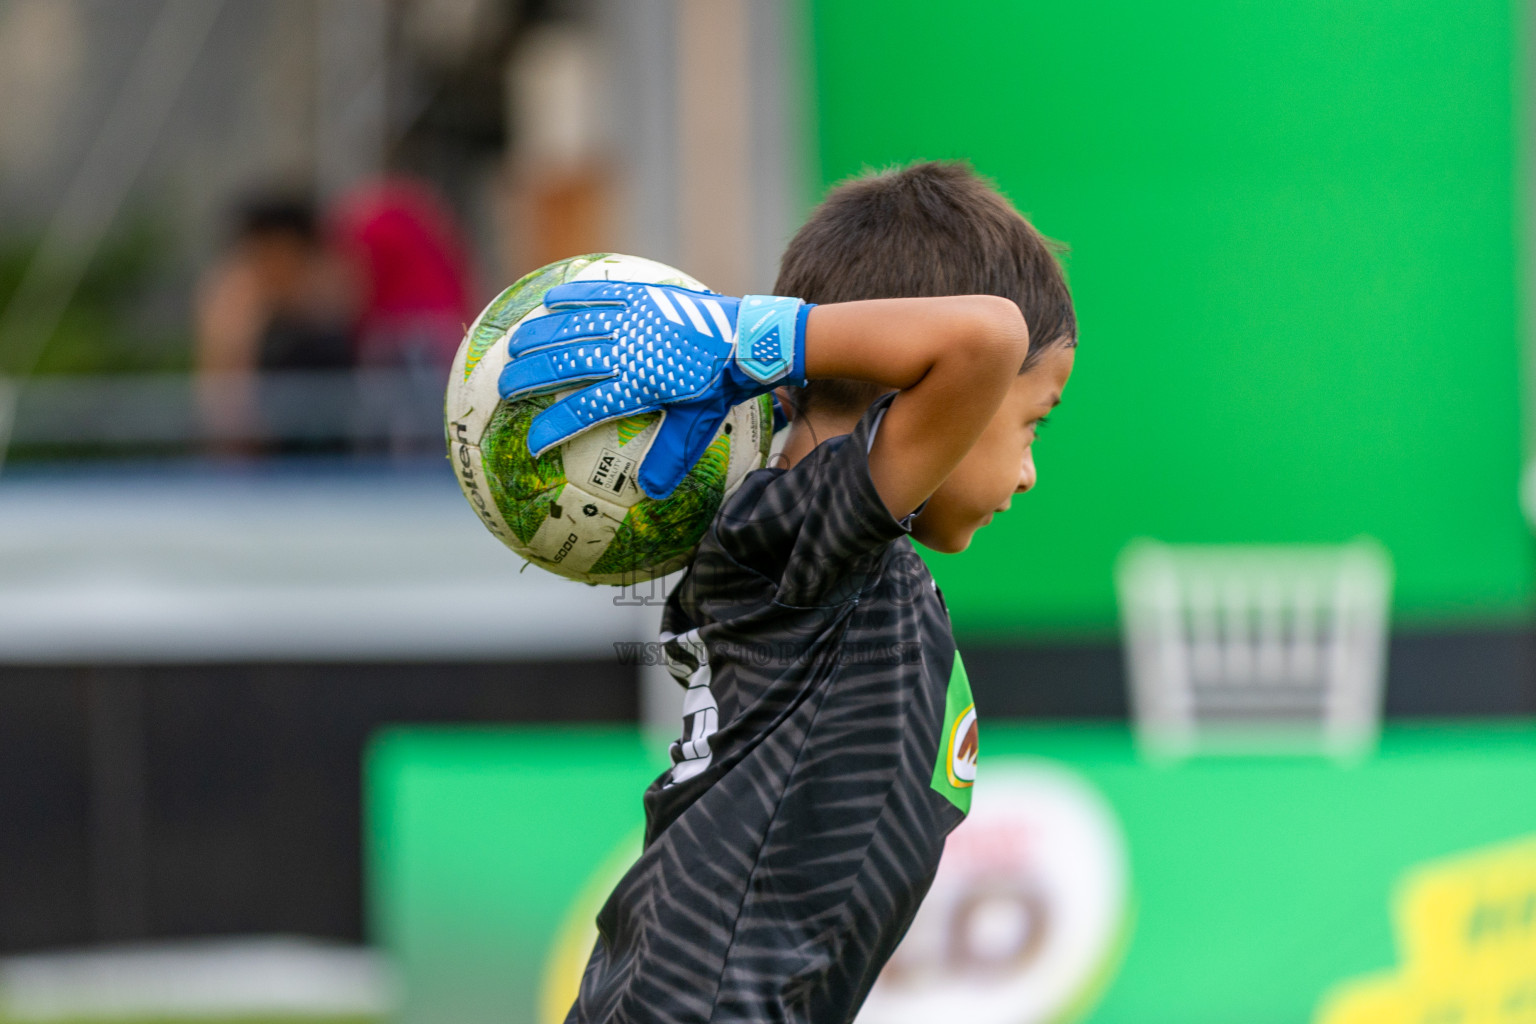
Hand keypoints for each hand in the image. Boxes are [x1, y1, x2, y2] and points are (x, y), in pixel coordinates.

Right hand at [498, 279, 809, 498]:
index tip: (531, 445)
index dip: (553, 428)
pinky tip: (551, 298)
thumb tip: (651, 494)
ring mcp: (632, 319)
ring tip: (514, 344)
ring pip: (573, 326)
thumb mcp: (698, 426)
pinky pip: (601, 292)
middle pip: (565, 363)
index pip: (583, 409)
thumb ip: (671, 458)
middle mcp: (628, 351)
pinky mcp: (643, 295)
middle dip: (528, 376)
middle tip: (503, 386)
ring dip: (540, 335)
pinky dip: (575, 295)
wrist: (748, 339)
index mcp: (638, 385)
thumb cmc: (722, 386)